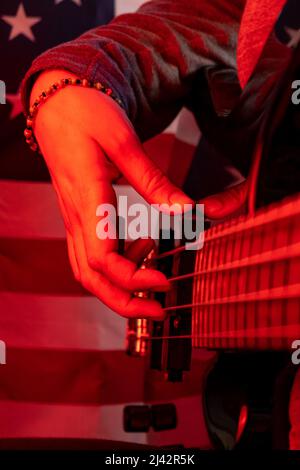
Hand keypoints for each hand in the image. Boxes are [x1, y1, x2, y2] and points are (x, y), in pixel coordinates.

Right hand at [30, 70, 192, 318]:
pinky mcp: (78, 215)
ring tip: (154, 286)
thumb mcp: (123, 142)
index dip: (132, 279)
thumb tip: (185, 210)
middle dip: (122, 302)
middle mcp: (74, 216)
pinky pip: (90, 252)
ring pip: (86, 270)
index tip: (164, 282)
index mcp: (85, 199)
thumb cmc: (86, 115)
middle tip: (159, 310)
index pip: (102, 258)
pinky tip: (141, 251)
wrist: (56, 102)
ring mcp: (73, 218)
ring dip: (117, 289)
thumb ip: (153, 180)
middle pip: (89, 277)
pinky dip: (114, 265)